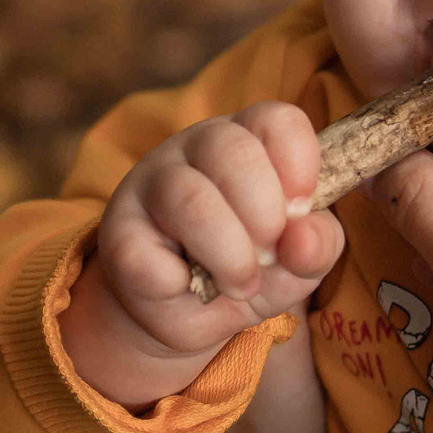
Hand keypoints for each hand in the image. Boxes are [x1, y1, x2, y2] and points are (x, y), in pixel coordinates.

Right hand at [61, 103, 347, 405]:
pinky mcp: (117, 233)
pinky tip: (184, 287)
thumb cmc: (246, 269)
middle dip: (264, 216)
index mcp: (247, 140)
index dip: (299, 163)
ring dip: (228, 254)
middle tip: (268, 258)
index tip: (301, 212)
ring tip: (239, 283)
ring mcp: (149, 184)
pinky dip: (174, 282)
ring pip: (189, 198)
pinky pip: (143, 252)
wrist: (183, 313)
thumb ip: (315, 247)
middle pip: (232, 151)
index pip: (276, 119)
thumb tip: (303, 237)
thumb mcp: (295, 264)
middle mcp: (194, 149)